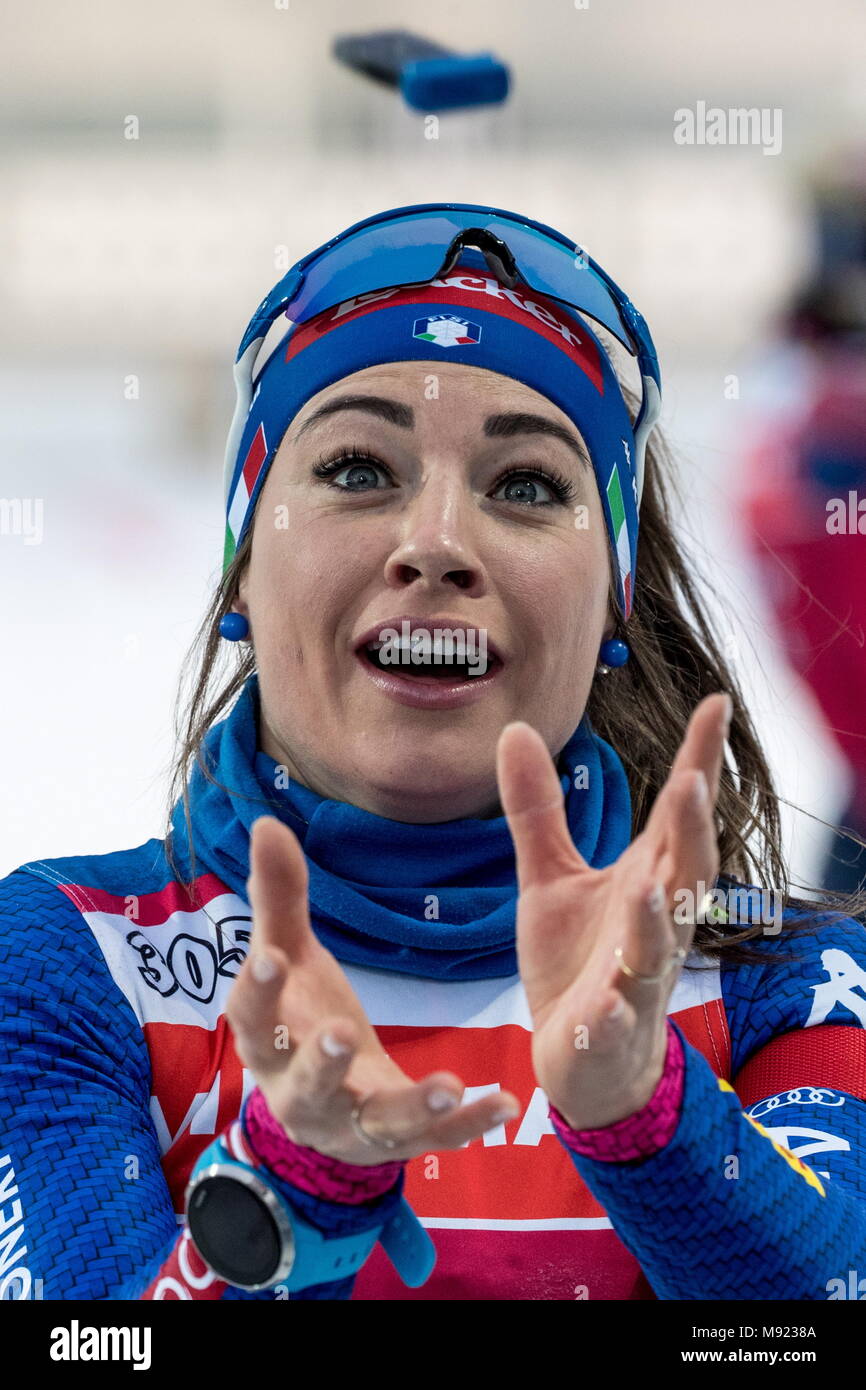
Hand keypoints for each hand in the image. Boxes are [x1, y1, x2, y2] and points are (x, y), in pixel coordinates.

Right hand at [226, 816, 519, 1164]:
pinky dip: (466, 1125)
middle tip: (340, 1032)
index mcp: (268, 1042)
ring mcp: (350, 1126)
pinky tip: (502, 1103)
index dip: (257, 990)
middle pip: (304, 1083)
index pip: (251, 1017)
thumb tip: (267, 821)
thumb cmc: (305, 1016)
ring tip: (448, 1086)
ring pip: (375, 1122)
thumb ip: (281, 895)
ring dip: (410, 1106)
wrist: (326, 1108)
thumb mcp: (293, 955)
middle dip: (320, 1062)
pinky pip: (433, 1140)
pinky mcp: (395, 1144)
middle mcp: (300, 1094)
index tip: (269, 957)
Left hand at [496, 692, 729, 1131]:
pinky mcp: (610, 1026)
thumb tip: (516, 730)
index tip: (716, 703)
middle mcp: (655, 921)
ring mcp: (637, 975)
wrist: (582, 1058)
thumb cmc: (578, 962)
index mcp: (647, 878)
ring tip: (652, 883)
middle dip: (692, 830)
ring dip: (658, 914)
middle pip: (685, 869)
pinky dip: (611, 1010)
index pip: (680, 814)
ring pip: (659, 942)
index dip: (700, 760)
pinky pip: (616, 1017)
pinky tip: (603, 1002)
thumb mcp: (548, 878)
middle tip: (691, 782)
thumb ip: (536, 810)